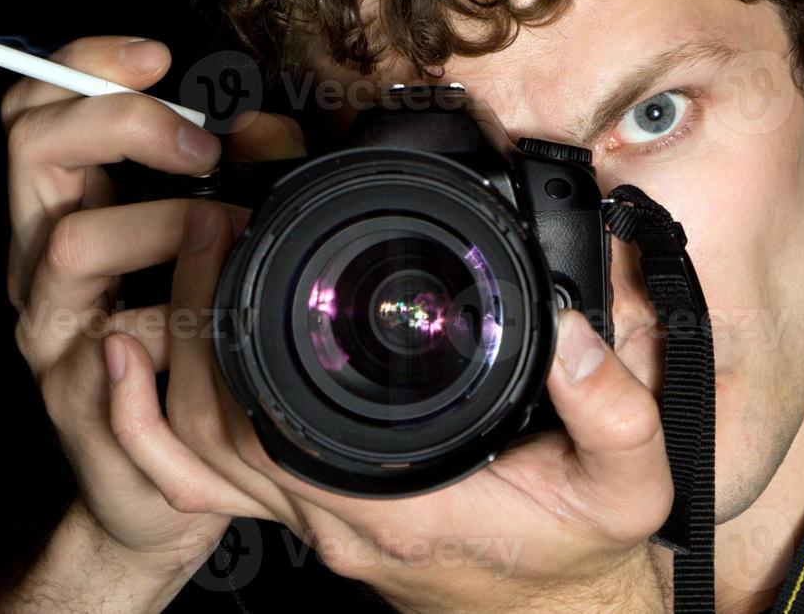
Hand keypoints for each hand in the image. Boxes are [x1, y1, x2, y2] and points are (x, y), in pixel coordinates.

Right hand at [0, 36, 298, 602]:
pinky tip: (209, 319)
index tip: (159, 56)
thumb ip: (235, 177)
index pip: (40, 107)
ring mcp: (49, 329)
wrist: (158, 484)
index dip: (86, 63)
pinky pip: (108, 343)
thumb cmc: (191, 350)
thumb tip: (263, 125)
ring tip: (224, 236)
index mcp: (66, 209)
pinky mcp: (73, 397)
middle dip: (123, 124)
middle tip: (201, 149)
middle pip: (34, 146)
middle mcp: (38, 259)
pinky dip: (169, 322)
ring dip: (161, 225)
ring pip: (69, 243)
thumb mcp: (215, 245)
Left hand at [101, 117, 675, 612]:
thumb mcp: (629, 483)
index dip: (226, 335)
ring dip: (176, 360)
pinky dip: (177, 417)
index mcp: (399, 505)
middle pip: (209, 428)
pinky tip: (174, 357)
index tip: (231, 244)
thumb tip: (572, 335)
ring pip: (200, 453)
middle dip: (189, 317)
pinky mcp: (321, 514)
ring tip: (187, 267)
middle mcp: (340, 519)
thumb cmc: (580, 551)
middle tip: (200, 228)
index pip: (265, 425)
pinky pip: (219, 475)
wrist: (562, 613)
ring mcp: (320, 522)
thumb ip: (614, 409)